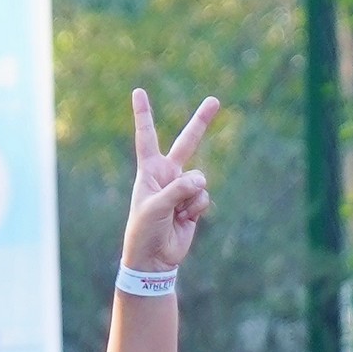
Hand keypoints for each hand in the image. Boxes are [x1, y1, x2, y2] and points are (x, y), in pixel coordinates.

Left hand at [121, 91, 219, 274]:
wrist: (154, 259)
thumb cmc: (144, 231)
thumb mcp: (155, 207)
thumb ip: (178, 189)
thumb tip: (202, 181)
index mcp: (150, 170)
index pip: (147, 137)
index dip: (143, 115)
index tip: (138, 92)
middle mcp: (167, 175)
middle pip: (187, 143)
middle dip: (201, 122)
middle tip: (215, 100)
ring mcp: (182, 188)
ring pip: (200, 180)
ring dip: (190, 198)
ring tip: (175, 214)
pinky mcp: (193, 203)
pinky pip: (204, 196)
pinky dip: (196, 209)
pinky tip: (183, 220)